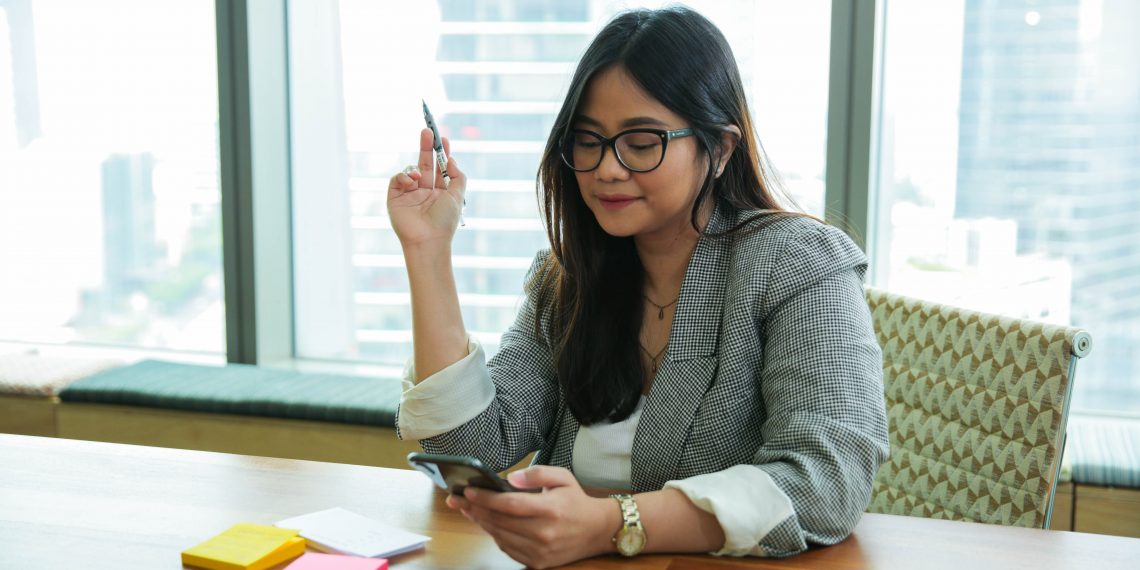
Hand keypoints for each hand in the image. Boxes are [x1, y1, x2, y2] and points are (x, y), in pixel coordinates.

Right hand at [387, 128, 466, 248]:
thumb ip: (457, 175)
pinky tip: (412, 181)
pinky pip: (398, 179)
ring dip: (416, 166)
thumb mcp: (457, 195)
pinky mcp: (395, 197)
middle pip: (425, 164)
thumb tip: (451, 159)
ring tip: (419, 177)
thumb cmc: (444, 220)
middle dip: (427, 147)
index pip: (440, 168)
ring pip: (411, 170)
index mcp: (440, 192)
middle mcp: (425, 192)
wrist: (427, 240)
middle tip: (428, 130)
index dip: (441, 153)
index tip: (443, 139)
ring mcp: (410, 194)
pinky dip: (404, 176)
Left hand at [445, 466, 618, 568]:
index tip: (468, 491)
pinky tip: (488, 523)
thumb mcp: (562, 477)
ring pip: (500, 536)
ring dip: (481, 522)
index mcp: (550, 509)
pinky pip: (508, 549)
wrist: (597, 530)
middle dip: (475, 509)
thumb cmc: (576, 501)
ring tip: (468, 509)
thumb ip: (536, 473)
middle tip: (457, 499)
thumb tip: (511, 478)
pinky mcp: (538, 562)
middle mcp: (544, 533)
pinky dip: (495, 535)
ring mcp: (540, 551)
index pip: (509, 504)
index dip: (486, 498)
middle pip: (500, 521)